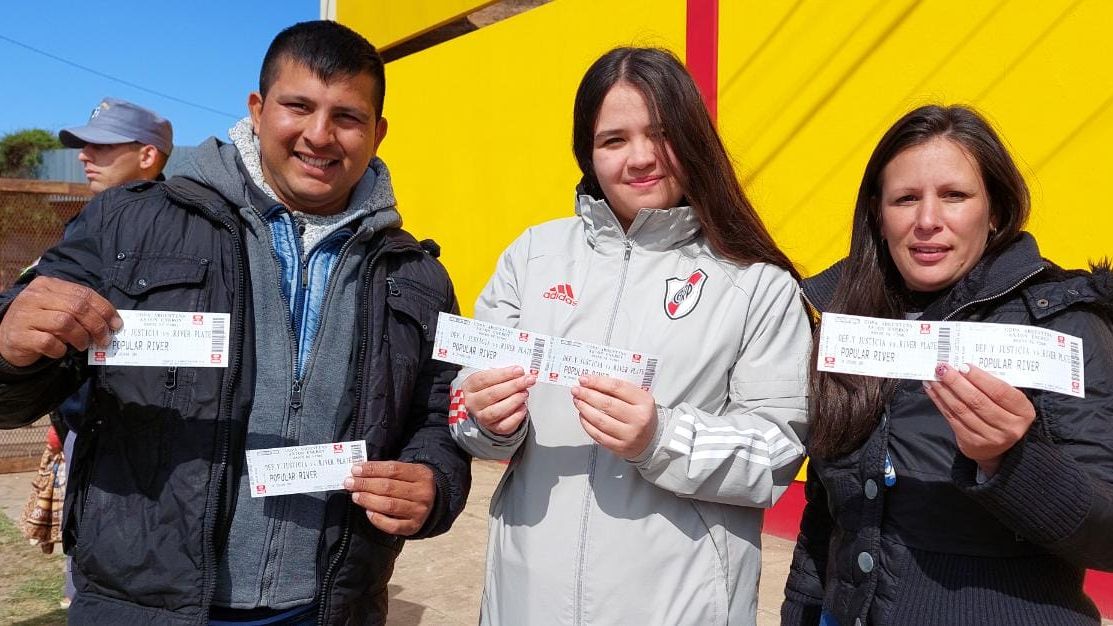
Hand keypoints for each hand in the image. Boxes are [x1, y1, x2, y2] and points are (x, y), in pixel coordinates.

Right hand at [0, 276, 120, 366]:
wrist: (6, 338)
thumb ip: (80, 309)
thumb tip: (112, 322)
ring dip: (80, 338)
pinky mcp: (20, 335)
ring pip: (64, 323)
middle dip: (97, 325)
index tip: (116, 324)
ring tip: (83, 345)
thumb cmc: (41, 322)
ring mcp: (25, 315)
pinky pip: (49, 342)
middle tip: (104, 339)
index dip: (104, 309)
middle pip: (77, 308)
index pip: (84, 293)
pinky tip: (61, 351)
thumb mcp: (59, 308)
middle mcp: (35, 296)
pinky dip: (60, 350)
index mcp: (48, 285)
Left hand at [344, 461, 436, 535]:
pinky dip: (377, 519)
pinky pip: (392, 525)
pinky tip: (368, 512)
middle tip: (350, 483)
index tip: (355, 469)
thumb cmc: (411, 484)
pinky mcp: (413, 526)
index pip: (393, 469)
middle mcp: (423, 493)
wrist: (432, 502)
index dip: (372, 469)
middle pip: (389, 487)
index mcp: (421, 474)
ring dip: (368, 500)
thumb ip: (385, 471)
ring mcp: (419, 511)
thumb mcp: (406, 471)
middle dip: (365, 484)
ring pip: (389, 505)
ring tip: (355, 496)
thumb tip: (358, 471)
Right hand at [461, 366, 535, 434]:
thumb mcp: (493, 377)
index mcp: (470, 386)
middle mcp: (473, 402)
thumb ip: (504, 374)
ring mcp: (481, 417)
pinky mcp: (493, 427)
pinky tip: (523, 407)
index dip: (503, 374)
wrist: (490, 406)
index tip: (519, 370)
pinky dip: (516, 416)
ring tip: (525, 393)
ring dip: (514, 400)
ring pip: (497, 411)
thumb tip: (520, 373)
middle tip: (528, 380)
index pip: (484, 379)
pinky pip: (505, 424)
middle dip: (513, 386)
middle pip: (492, 394)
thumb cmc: (493, 388)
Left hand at [571, 375, 656, 459]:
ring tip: (578, 401)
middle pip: (607, 404)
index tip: (584, 379)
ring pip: (600, 420)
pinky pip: (598, 435)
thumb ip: (620, 391)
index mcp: (644, 401)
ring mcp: (629, 435)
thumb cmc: (641, 414)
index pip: (617, 387)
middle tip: (576, 390)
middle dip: (587, 395)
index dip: (598, 382)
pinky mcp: (620, 447)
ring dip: (585, 409)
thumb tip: (593, 383)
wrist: (652, 439)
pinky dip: (587, 424)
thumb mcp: (638, 398)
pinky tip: (582, 416)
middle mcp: (638, 418)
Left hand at [924, 363, 1036, 477]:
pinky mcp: (971, 443)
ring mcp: (990, 437)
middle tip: (942, 368)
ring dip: (944, 391)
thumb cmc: (1005, 413)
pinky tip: (933, 391)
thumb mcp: (1011, 401)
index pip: (1000, 391)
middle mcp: (1009, 427)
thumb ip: (996, 386)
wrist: (1002, 447)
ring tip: (933, 377)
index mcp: (1023, 412)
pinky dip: (940, 402)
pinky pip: (952, 418)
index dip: (980, 378)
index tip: (963, 366)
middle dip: (957, 382)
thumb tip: (966, 367)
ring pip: (962, 409)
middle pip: (977, 400)